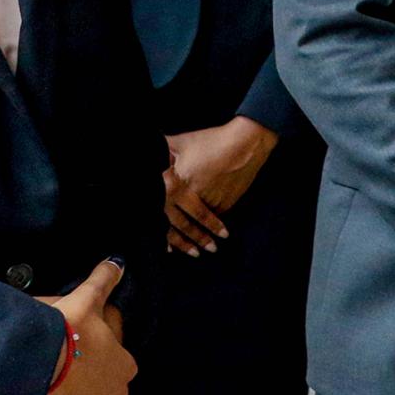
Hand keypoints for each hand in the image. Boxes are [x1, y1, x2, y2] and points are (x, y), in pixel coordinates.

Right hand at [39, 259, 135, 394]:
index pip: (119, 363)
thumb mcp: (87, 298)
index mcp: (126, 364)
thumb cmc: (68, 329)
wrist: (41, 362)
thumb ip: (104, 280)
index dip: (100, 356)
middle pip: (108, 387)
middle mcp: (120, 393)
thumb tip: (117, 261)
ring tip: (60, 383)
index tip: (81, 350)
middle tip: (69, 367)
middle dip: (92, 380)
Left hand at [163, 116, 277, 254]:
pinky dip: (217, 226)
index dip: (165, 232)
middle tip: (193, 253)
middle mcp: (187, 195)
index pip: (164, 212)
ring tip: (210, 248)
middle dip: (186, 242)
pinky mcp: (225, 203)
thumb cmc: (211, 140)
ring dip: (205, 239)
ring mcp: (207, 201)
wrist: (243, 144)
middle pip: (182, 224)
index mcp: (172, 182)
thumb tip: (152, 149)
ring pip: (202, 225)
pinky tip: (219, 234)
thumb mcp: (183, 142)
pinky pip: (217, 218)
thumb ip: (166, 149)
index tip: (168, 248)